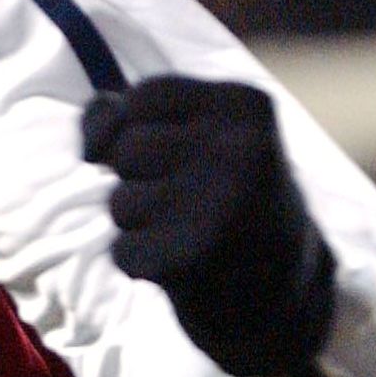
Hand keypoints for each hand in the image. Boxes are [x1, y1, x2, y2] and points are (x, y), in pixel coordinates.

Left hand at [81, 76, 333, 376]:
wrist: (284, 281)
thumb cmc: (225, 191)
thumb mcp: (197, 132)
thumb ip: (129, 115)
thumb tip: (91, 145)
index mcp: (247, 106)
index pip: (144, 96)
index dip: (138, 125)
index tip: (177, 148)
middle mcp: (241, 152)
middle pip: (127, 149)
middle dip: (137, 175)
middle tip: (189, 194)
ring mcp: (219, 208)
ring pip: (119, 202)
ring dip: (139, 221)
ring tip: (190, 227)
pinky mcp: (194, 260)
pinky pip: (122, 251)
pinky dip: (141, 260)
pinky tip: (184, 261)